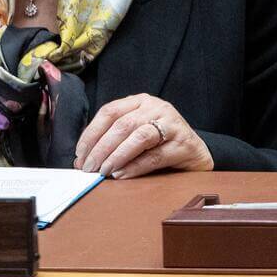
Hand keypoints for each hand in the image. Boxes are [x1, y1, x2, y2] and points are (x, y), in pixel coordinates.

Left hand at [73, 94, 212, 177]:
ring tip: (103, 171)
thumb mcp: (136, 133)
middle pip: (122, 125)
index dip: (91, 133)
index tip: (80, 153)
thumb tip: (81, 160)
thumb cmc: (160, 143)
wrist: (197, 151)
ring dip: (116, 156)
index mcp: (140, 101)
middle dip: (100, 148)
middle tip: (88, 167)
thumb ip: (112, 140)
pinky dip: (135, 166)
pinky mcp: (184, 144)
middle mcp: (156, 107)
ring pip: (138, 137)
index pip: (109, 111)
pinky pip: (154, 156)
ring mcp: (172, 124)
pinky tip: (121, 175)